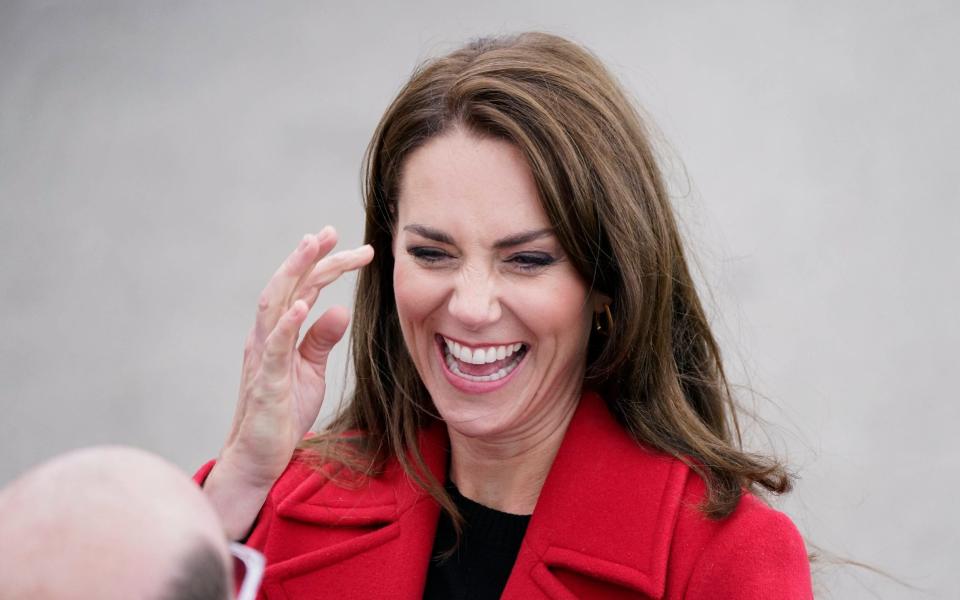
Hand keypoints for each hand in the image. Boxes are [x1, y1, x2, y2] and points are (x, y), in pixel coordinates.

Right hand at [204, 227, 373, 537]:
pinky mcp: (265, 384)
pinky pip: (273, 349)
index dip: (326, 265)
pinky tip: (300, 305)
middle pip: (286, 286)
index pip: (304, 289)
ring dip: (292, 274)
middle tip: (331, 231)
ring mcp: (262, 358)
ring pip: (273, 305)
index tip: (356, 248)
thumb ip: (322, 339)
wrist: (259, 458)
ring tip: (311, 247)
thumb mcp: (311, 371)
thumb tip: (341, 309)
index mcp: (280, 333)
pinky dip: (285, 324)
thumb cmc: (283, 413)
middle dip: (308, 256)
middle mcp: (266, 337)